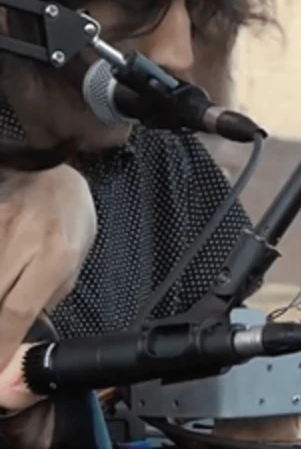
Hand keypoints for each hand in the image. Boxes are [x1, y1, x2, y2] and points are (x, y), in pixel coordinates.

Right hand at [0, 165, 96, 372]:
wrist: (54, 173)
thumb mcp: (75, 258)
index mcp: (56, 255)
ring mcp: (0, 225)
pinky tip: (0, 278)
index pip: (17, 311)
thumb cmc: (69, 217)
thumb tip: (24, 330)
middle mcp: (24, 240)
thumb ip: (49, 293)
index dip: (1, 345)